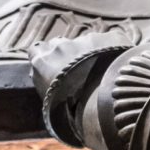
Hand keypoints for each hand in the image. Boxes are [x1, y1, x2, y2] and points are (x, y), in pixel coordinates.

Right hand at [29, 30, 131, 144]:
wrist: (105, 104)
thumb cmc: (73, 111)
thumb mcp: (48, 100)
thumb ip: (42, 81)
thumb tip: (40, 74)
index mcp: (42, 61)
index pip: (35, 50)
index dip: (43, 56)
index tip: (50, 64)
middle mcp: (61, 47)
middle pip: (59, 44)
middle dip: (65, 54)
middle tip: (76, 70)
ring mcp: (85, 40)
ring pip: (84, 43)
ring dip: (88, 53)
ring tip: (98, 73)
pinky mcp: (109, 38)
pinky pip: (107, 42)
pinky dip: (109, 52)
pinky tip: (114, 68)